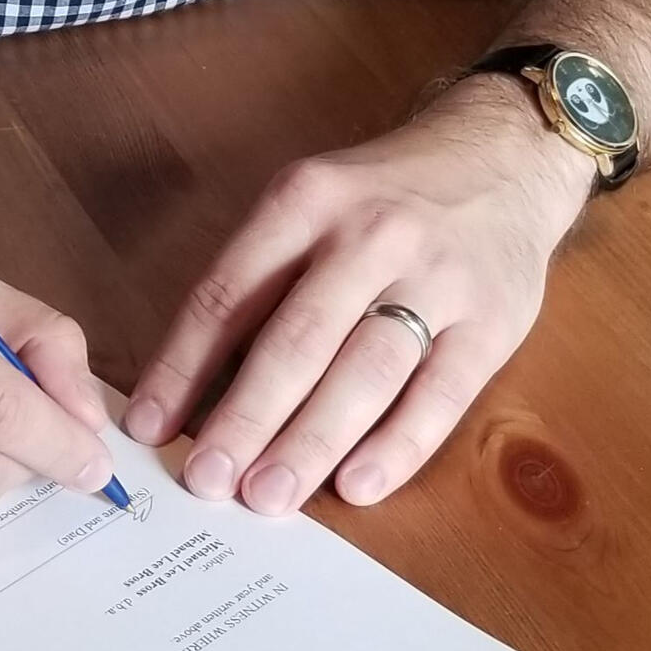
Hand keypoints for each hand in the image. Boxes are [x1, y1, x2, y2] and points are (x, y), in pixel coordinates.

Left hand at [123, 82, 594, 513]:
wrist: (503, 154)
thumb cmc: (383, 197)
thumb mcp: (312, 203)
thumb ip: (262, 281)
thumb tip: (196, 387)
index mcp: (307, 200)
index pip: (230, 292)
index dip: (182, 365)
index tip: (147, 427)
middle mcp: (370, 235)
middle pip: (297, 340)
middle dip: (245, 418)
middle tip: (206, 481)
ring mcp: (437, 278)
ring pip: (365, 372)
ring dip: (311, 442)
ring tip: (267, 496)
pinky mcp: (493, 321)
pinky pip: (440, 395)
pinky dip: (397, 446)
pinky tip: (357, 486)